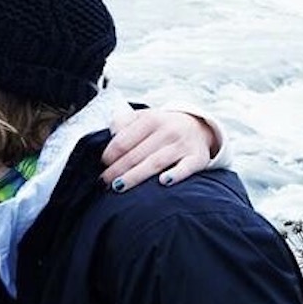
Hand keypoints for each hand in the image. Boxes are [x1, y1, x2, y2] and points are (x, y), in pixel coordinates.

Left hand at [100, 108, 217, 191]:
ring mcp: (182, 145)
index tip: (102, 165)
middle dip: (117, 169)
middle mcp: (168, 130)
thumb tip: (110, 134)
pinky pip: (186, 168)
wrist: (200, 126)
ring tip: (119, 186)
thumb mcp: (144, 117)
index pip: (124, 139)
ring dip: (135, 176)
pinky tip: (164, 182)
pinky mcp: (197, 158)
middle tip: (105, 181)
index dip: (110, 154)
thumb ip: (124, 122)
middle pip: (136, 154)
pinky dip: (176, 174)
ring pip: (155, 162)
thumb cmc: (164, 126)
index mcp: (151, 119)